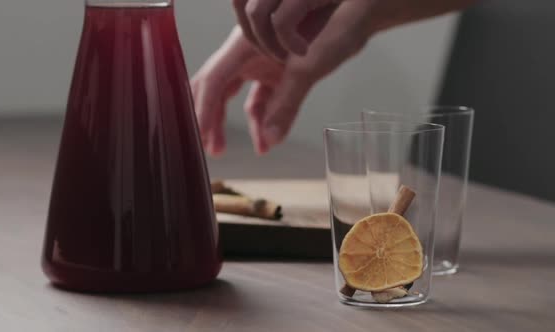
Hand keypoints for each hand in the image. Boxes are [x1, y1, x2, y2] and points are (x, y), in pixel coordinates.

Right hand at [192, 2, 370, 155]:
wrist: (356, 15)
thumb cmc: (331, 28)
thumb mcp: (304, 70)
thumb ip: (285, 106)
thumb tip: (270, 140)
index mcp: (243, 46)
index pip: (213, 82)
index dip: (203, 110)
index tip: (198, 135)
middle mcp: (246, 53)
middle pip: (217, 89)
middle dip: (212, 119)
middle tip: (212, 147)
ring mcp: (261, 62)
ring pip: (238, 96)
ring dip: (240, 124)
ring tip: (251, 148)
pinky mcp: (277, 71)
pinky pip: (261, 98)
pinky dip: (264, 118)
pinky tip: (269, 137)